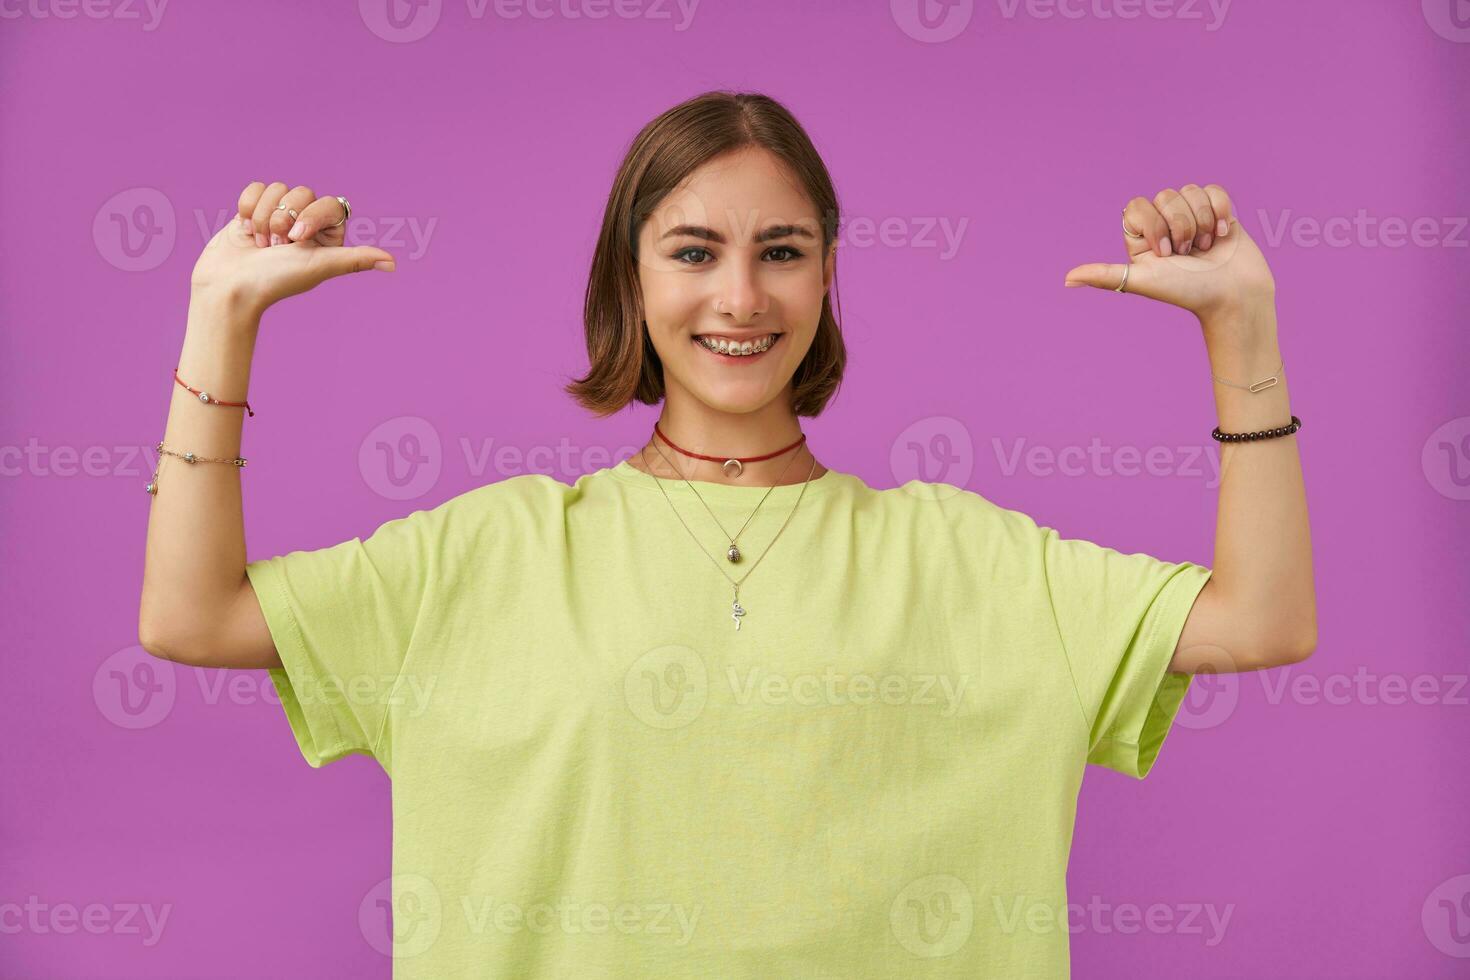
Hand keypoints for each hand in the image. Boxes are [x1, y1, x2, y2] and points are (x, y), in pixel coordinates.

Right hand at [190, 181, 395, 314]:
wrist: (230, 286)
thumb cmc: (276, 279)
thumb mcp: (320, 266)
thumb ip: (355, 260)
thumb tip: (392, 264)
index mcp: (327, 237)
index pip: (329, 204)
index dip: (310, 216)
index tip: (297, 240)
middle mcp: (305, 224)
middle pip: (301, 192)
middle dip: (284, 219)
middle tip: (277, 246)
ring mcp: (279, 216)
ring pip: (277, 189)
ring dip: (264, 217)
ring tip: (261, 244)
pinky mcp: (253, 211)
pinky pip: (256, 188)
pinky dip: (248, 208)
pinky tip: (246, 230)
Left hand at [1063, 183, 1275, 323]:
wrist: (1234, 295)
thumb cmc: (1188, 292)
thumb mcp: (1142, 280)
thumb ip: (1106, 275)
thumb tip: (1066, 280)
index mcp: (1142, 239)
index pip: (1136, 207)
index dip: (1154, 225)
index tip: (1165, 253)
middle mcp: (1164, 226)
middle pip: (1165, 196)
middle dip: (1181, 226)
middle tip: (1188, 254)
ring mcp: (1192, 217)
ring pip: (1189, 191)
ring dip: (1202, 221)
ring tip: (1206, 248)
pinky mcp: (1218, 212)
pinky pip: (1213, 189)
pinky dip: (1220, 211)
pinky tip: (1223, 235)